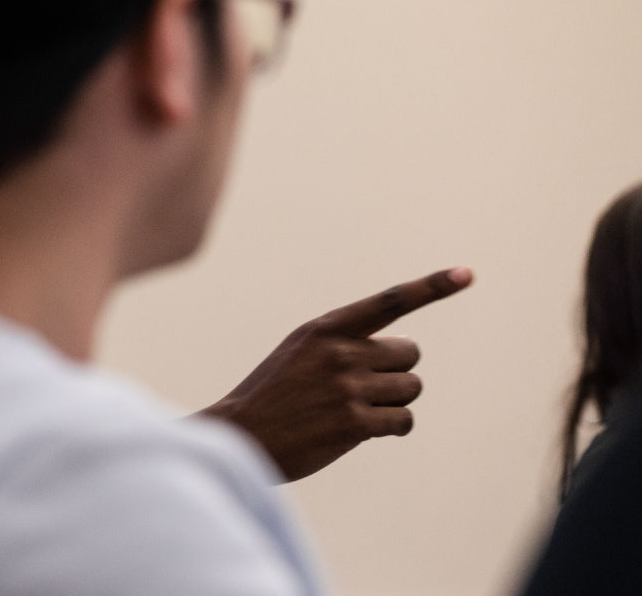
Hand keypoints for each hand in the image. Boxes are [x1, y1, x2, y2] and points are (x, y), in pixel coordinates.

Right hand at [197, 267, 473, 481]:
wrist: (242, 435)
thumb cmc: (274, 395)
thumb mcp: (300, 352)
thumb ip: (344, 343)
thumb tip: (403, 354)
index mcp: (325, 329)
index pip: (389, 302)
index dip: (431, 287)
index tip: (466, 274)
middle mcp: (340, 352)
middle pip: (409, 355)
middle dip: (396, 372)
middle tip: (363, 388)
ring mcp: (347, 388)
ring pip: (411, 388)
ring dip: (394, 402)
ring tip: (357, 410)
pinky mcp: (354, 423)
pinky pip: (403, 420)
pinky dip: (393, 427)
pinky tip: (362, 430)